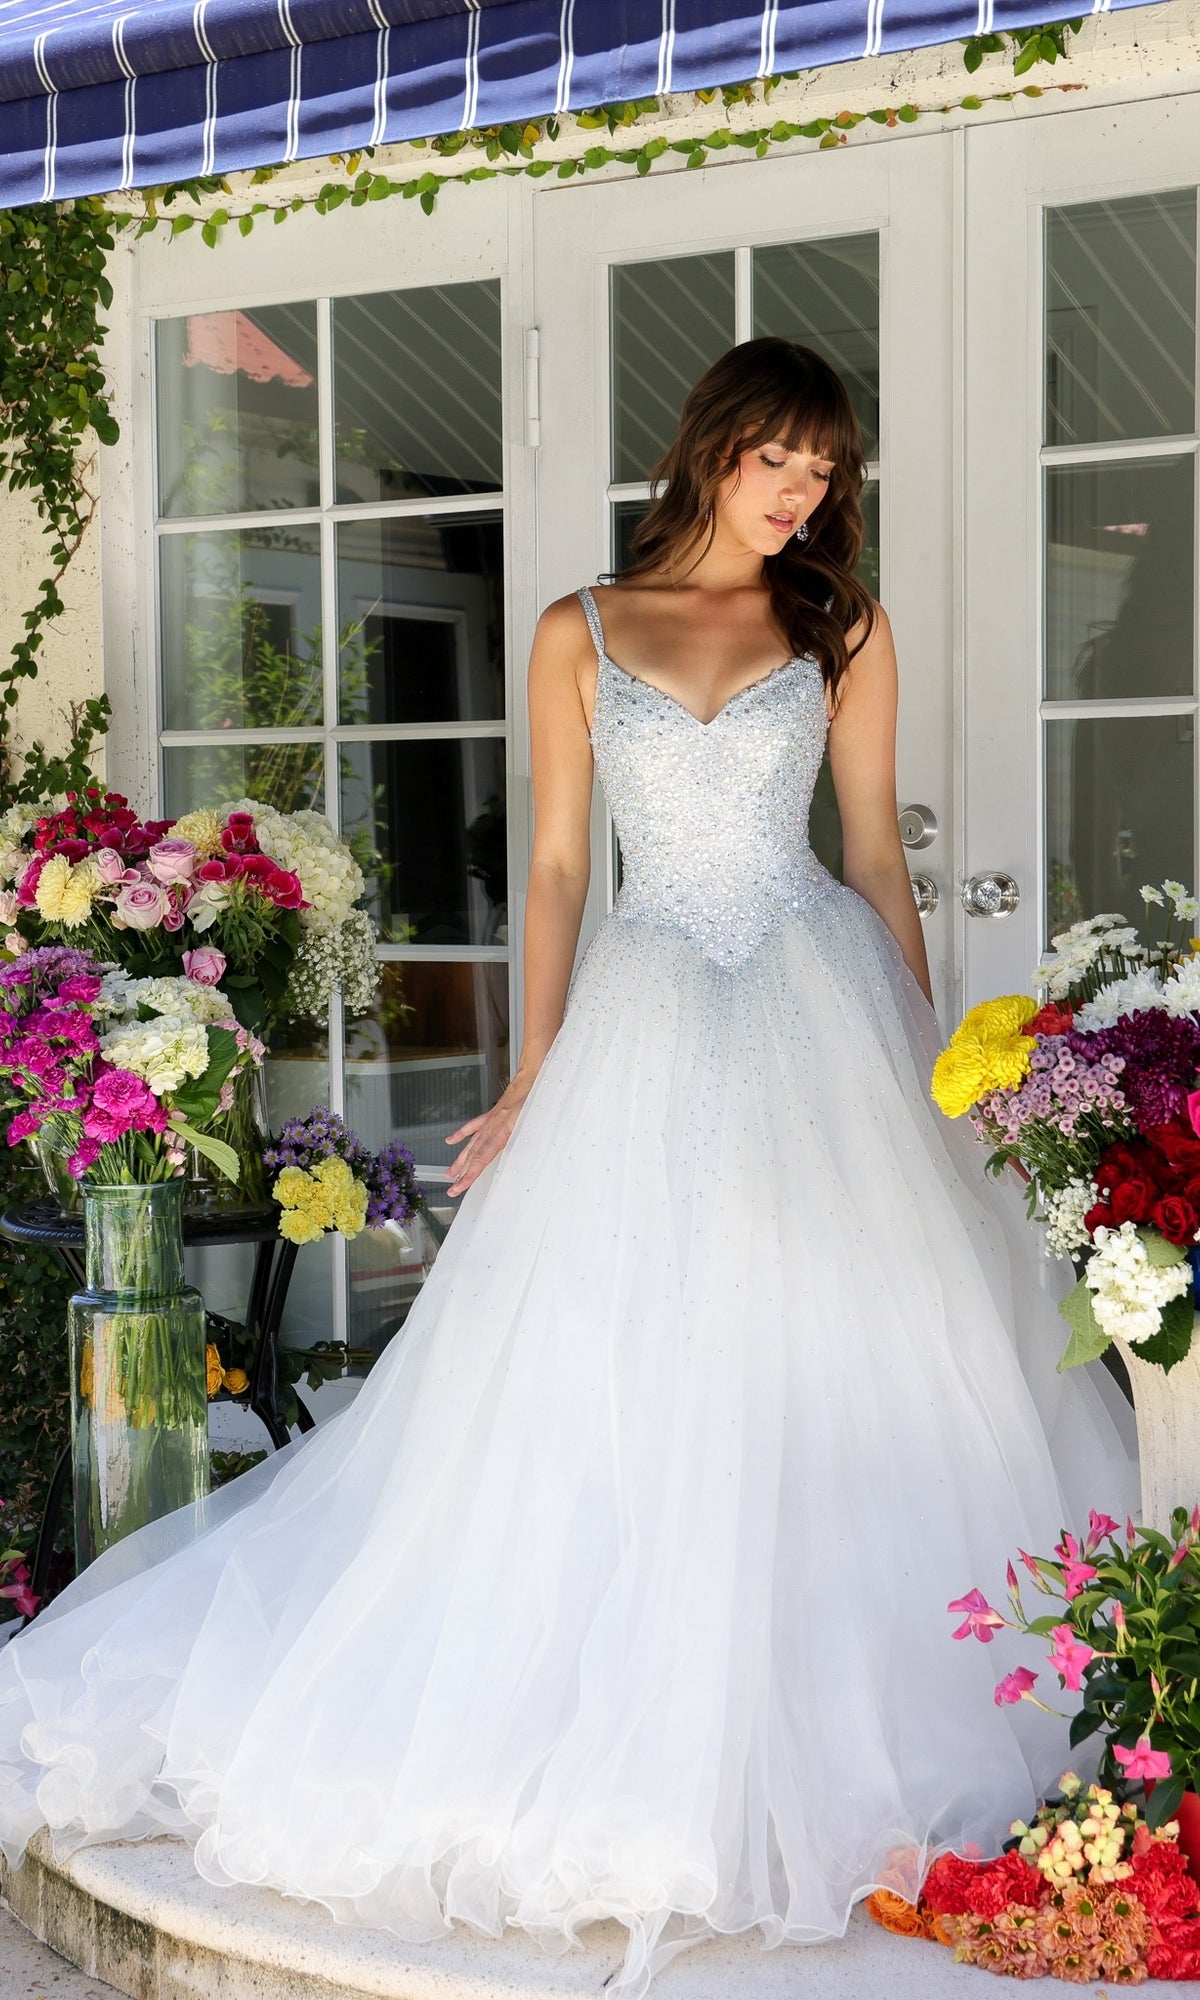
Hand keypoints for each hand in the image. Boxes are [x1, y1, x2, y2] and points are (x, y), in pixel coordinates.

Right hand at [444, 1078, 531, 1196]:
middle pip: (473, 1154)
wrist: (534, 1074)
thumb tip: (537, 1155)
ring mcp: (491, 1119)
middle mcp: (493, 1126)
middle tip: (452, 1189)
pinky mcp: (492, 1113)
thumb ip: (533, 1137)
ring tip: (450, 1173)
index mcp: (504, 1130)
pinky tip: (451, 1141)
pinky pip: (474, 1125)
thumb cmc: (539, 1096)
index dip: (469, 1175)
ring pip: (472, 1143)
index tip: (459, 1188)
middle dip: (462, 1174)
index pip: (481, 1158)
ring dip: (460, 1160)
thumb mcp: (539, 1120)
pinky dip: (461, 1134)